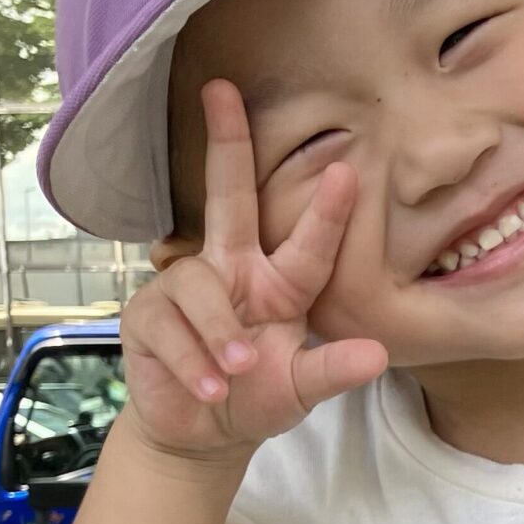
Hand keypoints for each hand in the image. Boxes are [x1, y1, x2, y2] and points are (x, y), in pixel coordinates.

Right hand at [120, 79, 387, 462]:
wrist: (202, 434)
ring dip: (221, 332)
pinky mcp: (146, 316)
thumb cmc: (257, 398)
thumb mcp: (301, 390)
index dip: (327, 210)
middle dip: (226, 142)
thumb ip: (332, 370)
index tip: (349, 170)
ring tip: (237, 371)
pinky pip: (169, 325)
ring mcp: (185, 288)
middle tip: (224, 89)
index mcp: (279, 283)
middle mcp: (232, 271)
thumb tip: (377, 354)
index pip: (309, 244)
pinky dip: (192, 360)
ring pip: (199, 287)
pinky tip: (207, 386)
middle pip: (229, 197)